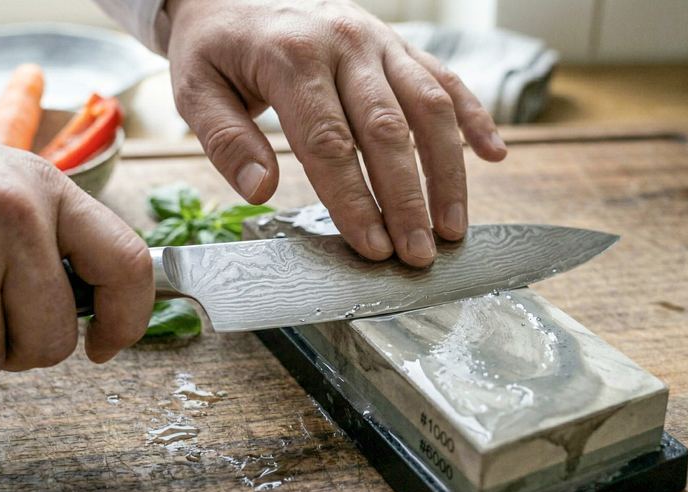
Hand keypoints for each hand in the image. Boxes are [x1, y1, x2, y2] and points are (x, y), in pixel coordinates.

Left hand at [166, 0, 506, 266]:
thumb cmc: (216, 49)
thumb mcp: (194, 90)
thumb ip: (226, 141)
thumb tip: (261, 190)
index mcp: (290, 57)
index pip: (328, 142)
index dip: (354, 200)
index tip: (372, 247)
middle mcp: (343, 43)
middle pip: (388, 130)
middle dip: (407, 200)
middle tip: (419, 255)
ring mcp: (378, 40)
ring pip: (428, 107)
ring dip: (448, 171)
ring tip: (453, 227)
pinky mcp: (398, 44)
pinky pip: (445, 78)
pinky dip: (473, 116)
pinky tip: (493, 154)